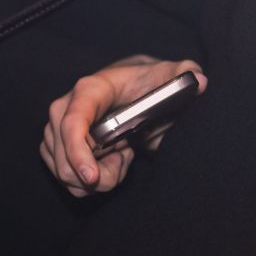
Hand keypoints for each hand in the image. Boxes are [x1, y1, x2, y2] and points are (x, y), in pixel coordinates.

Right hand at [40, 55, 206, 197]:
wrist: (134, 88)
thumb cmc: (150, 82)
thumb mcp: (170, 75)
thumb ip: (185, 74)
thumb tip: (199, 81)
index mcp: (90, 89)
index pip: (73, 121)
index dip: (77, 151)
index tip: (93, 177)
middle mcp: (65, 108)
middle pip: (65, 157)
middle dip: (98, 175)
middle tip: (127, 159)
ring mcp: (57, 129)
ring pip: (65, 173)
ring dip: (99, 177)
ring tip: (122, 155)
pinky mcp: (56, 147)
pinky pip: (67, 179)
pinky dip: (92, 180)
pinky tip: (113, 160)